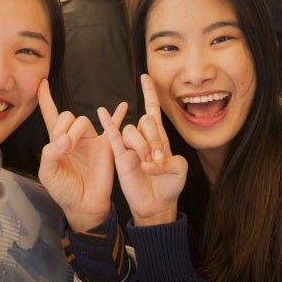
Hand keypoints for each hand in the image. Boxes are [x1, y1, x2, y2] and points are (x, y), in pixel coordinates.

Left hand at [37, 79, 126, 232]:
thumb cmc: (63, 190)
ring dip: (76, 130)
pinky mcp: (106, 147)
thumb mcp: (48, 174)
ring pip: (84, 121)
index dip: (45, 99)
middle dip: (64, 129)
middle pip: (69, 117)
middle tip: (63, 148)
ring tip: (73, 145)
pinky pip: (113, 127)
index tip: (42, 82)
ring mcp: (91, 140)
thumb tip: (61, 141)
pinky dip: (118, 115)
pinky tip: (123, 106)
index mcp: (57, 141)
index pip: (51, 114)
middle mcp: (74, 137)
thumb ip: (49, 154)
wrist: (84, 205)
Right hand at [98, 74, 186, 227]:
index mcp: (159, 136)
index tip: (146, 76)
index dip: (150, 92)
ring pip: (132, 132)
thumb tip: (149, 161)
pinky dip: (108, 123)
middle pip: (145, 122)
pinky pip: (113, 136)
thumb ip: (168, 161)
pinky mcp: (120, 156)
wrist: (157, 205)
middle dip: (153, 140)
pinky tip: (102, 113)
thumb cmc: (170, 186)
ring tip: (146, 164)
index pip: (152, 108)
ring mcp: (131, 146)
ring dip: (140, 145)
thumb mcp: (179, 171)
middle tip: (157, 161)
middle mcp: (143, 137)